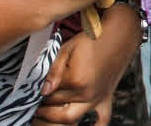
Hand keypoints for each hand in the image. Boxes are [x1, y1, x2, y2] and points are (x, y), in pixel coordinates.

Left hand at [32, 3, 140, 124]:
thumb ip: (53, 71)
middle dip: (43, 111)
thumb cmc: (92, 39)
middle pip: (57, 111)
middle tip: (35, 107)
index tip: (31, 92)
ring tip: (47, 115)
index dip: (37, 94)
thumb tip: (43, 91)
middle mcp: (87, 93)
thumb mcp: (67, 49)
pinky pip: (103, 119)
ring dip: (57, 120)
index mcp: (75, 80)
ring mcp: (97, 98)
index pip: (49, 94)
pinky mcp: (106, 98)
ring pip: (72, 118)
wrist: (120, 34)